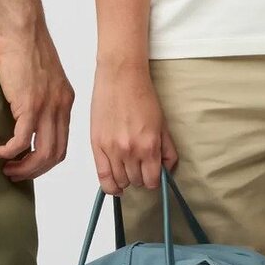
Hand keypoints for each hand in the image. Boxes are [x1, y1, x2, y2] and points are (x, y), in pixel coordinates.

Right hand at [0, 18, 72, 181]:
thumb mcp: (40, 77)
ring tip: (6, 168)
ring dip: (24, 167)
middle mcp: (61, 107)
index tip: (28, 165)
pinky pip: (23, 140)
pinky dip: (10, 151)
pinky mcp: (29, 104)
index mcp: (65, 101)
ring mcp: (47, 107)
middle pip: (55, 154)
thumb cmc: (25, 47)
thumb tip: (25, 116)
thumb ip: (39, 97)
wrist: (23, 28)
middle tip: (15, 174)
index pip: (62, 143)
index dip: (45, 161)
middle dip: (35, 170)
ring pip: (42, 152)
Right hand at [90, 62, 178, 196]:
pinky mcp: (97, 145)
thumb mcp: (162, 125)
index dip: (154, 181)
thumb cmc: (141, 96)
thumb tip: (166, 170)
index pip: (152, 181)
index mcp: (149, 146)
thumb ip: (167, 151)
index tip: (152, 176)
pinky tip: (116, 186)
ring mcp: (112, 149)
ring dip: (126, 179)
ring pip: (120, 181)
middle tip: (140, 168)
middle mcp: (130, 151)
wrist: (120, 77)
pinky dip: (110, 186)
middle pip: (136, 182)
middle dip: (140, 178)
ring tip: (128, 169)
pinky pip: (102, 176)